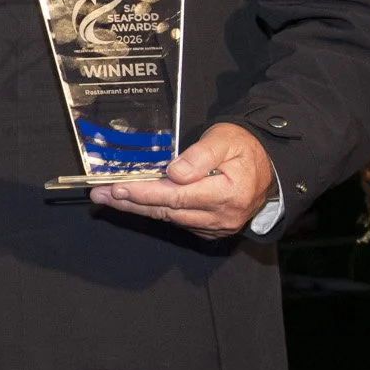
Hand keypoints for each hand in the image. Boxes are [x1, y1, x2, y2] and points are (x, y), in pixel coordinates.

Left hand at [90, 122, 274, 238]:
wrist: (268, 166)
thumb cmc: (244, 148)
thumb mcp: (224, 139)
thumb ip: (200, 156)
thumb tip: (173, 172)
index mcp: (228, 194)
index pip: (177, 196)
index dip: (145, 193)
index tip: (118, 188)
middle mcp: (223, 217)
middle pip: (168, 211)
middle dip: (131, 202)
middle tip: (100, 195)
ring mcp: (218, 227)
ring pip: (170, 218)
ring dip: (138, 208)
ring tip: (109, 198)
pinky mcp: (212, 230)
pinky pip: (178, 222)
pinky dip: (155, 211)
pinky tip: (134, 202)